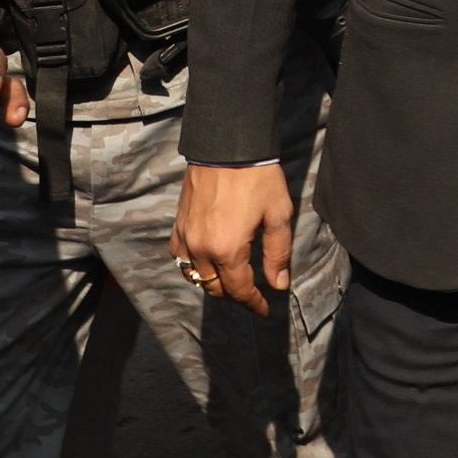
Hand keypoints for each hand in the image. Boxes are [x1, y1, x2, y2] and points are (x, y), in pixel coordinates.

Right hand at [170, 160, 293, 317]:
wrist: (227, 147)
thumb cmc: (258, 178)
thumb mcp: (278, 215)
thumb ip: (278, 253)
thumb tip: (278, 284)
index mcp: (227, 249)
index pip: (239, 290)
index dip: (253, 303)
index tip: (264, 310)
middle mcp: (201, 248)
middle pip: (215, 287)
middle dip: (235, 295)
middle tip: (253, 294)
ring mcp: (186, 236)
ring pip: (196, 275)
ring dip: (214, 283)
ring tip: (233, 281)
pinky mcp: (178, 224)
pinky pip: (181, 256)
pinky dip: (193, 266)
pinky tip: (207, 262)